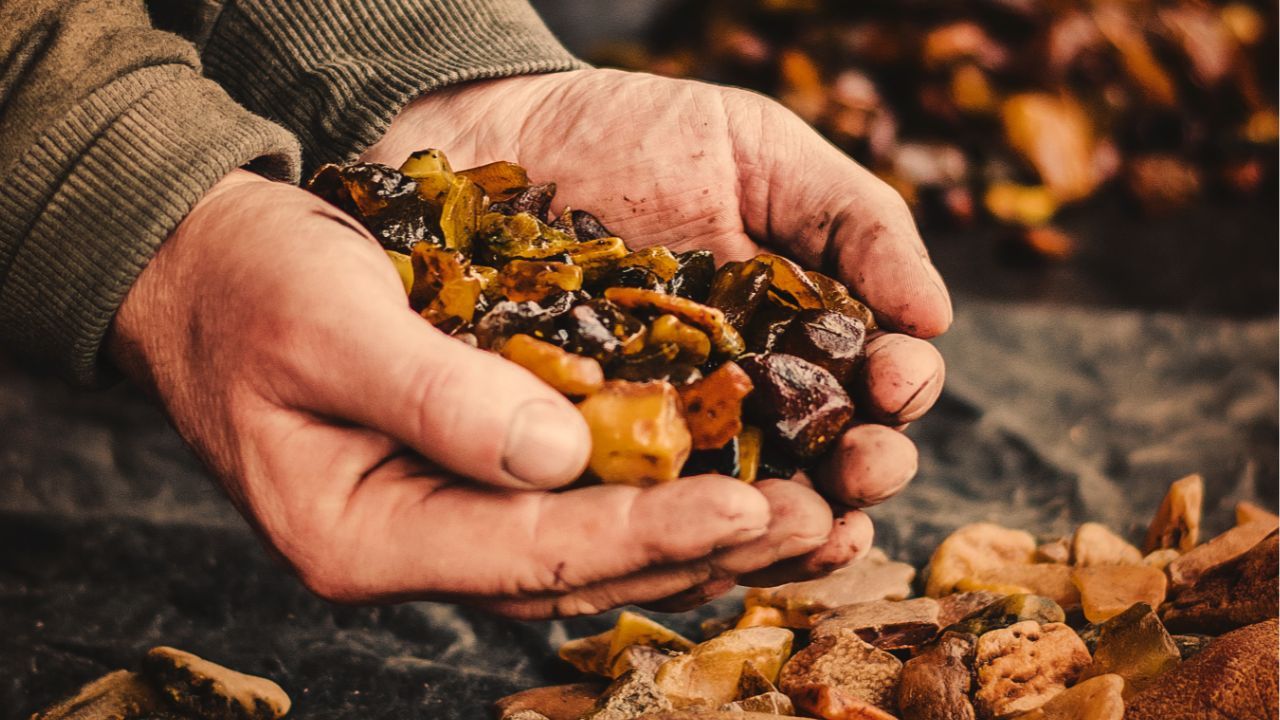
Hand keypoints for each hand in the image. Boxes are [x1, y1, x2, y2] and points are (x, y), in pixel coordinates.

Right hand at [107, 171, 874, 617]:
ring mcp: (449, 521)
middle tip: (815, 517)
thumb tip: (561, 452)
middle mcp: (418, 549)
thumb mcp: (327, 324)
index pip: (529, 552)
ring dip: (699, 534)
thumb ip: (436, 394)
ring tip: (807, 510)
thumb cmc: (249, 290)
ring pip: (594, 551)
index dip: (643, 532)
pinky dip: (661, 499)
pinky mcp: (476, 481)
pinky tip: (736, 480)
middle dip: (700, 546)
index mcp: (365, 536)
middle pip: (579, 569)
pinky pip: (584, 508)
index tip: (747, 505)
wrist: (204, 270)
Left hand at [365, 68, 950, 601]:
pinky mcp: (594, 454)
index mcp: (800, 332)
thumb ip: (855, 222)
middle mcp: (748, 395)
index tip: (896, 378)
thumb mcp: (762, 154)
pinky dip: (681, 533)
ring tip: (810, 521)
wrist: (507, 135)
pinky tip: (709, 536)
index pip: (874, 384)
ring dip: (790, 526)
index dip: (901, 392)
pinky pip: (645, 511)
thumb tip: (936, 316)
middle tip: (862, 466)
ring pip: (747, 503)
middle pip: (826, 460)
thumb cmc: (641, 137)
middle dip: (861, 472)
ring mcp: (671, 433)